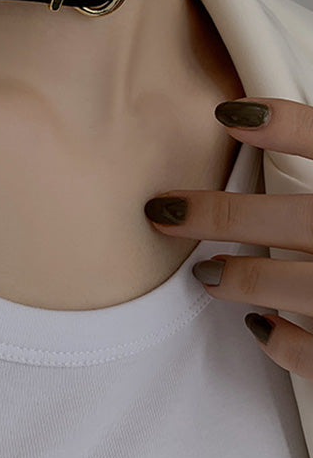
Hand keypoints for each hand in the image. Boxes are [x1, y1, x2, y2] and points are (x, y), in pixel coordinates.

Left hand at [144, 97, 312, 378]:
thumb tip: (263, 125)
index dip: (283, 123)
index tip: (224, 113)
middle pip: (289, 217)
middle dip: (215, 214)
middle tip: (163, 210)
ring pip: (294, 286)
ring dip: (240, 279)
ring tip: (206, 275)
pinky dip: (285, 344)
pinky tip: (261, 328)